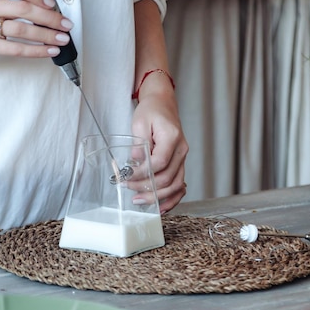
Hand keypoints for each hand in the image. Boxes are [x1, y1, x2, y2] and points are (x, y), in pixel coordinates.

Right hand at [0, 0, 72, 61]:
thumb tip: (45, 7)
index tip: (52, 3)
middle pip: (24, 9)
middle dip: (50, 18)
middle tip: (65, 24)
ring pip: (22, 31)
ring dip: (47, 35)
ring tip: (62, 39)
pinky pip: (16, 50)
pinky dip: (36, 51)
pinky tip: (49, 51)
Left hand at [131, 91, 188, 213]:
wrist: (162, 103)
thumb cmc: (151, 110)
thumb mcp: (139, 122)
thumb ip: (138, 144)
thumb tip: (135, 163)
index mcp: (172, 138)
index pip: (159, 163)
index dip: (142, 174)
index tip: (127, 177)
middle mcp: (181, 150)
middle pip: (168, 178)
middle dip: (146, 188)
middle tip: (128, 189)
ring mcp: (183, 157)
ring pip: (175, 185)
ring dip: (157, 196)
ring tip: (140, 200)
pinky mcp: (180, 162)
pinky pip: (180, 185)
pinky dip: (172, 198)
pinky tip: (161, 206)